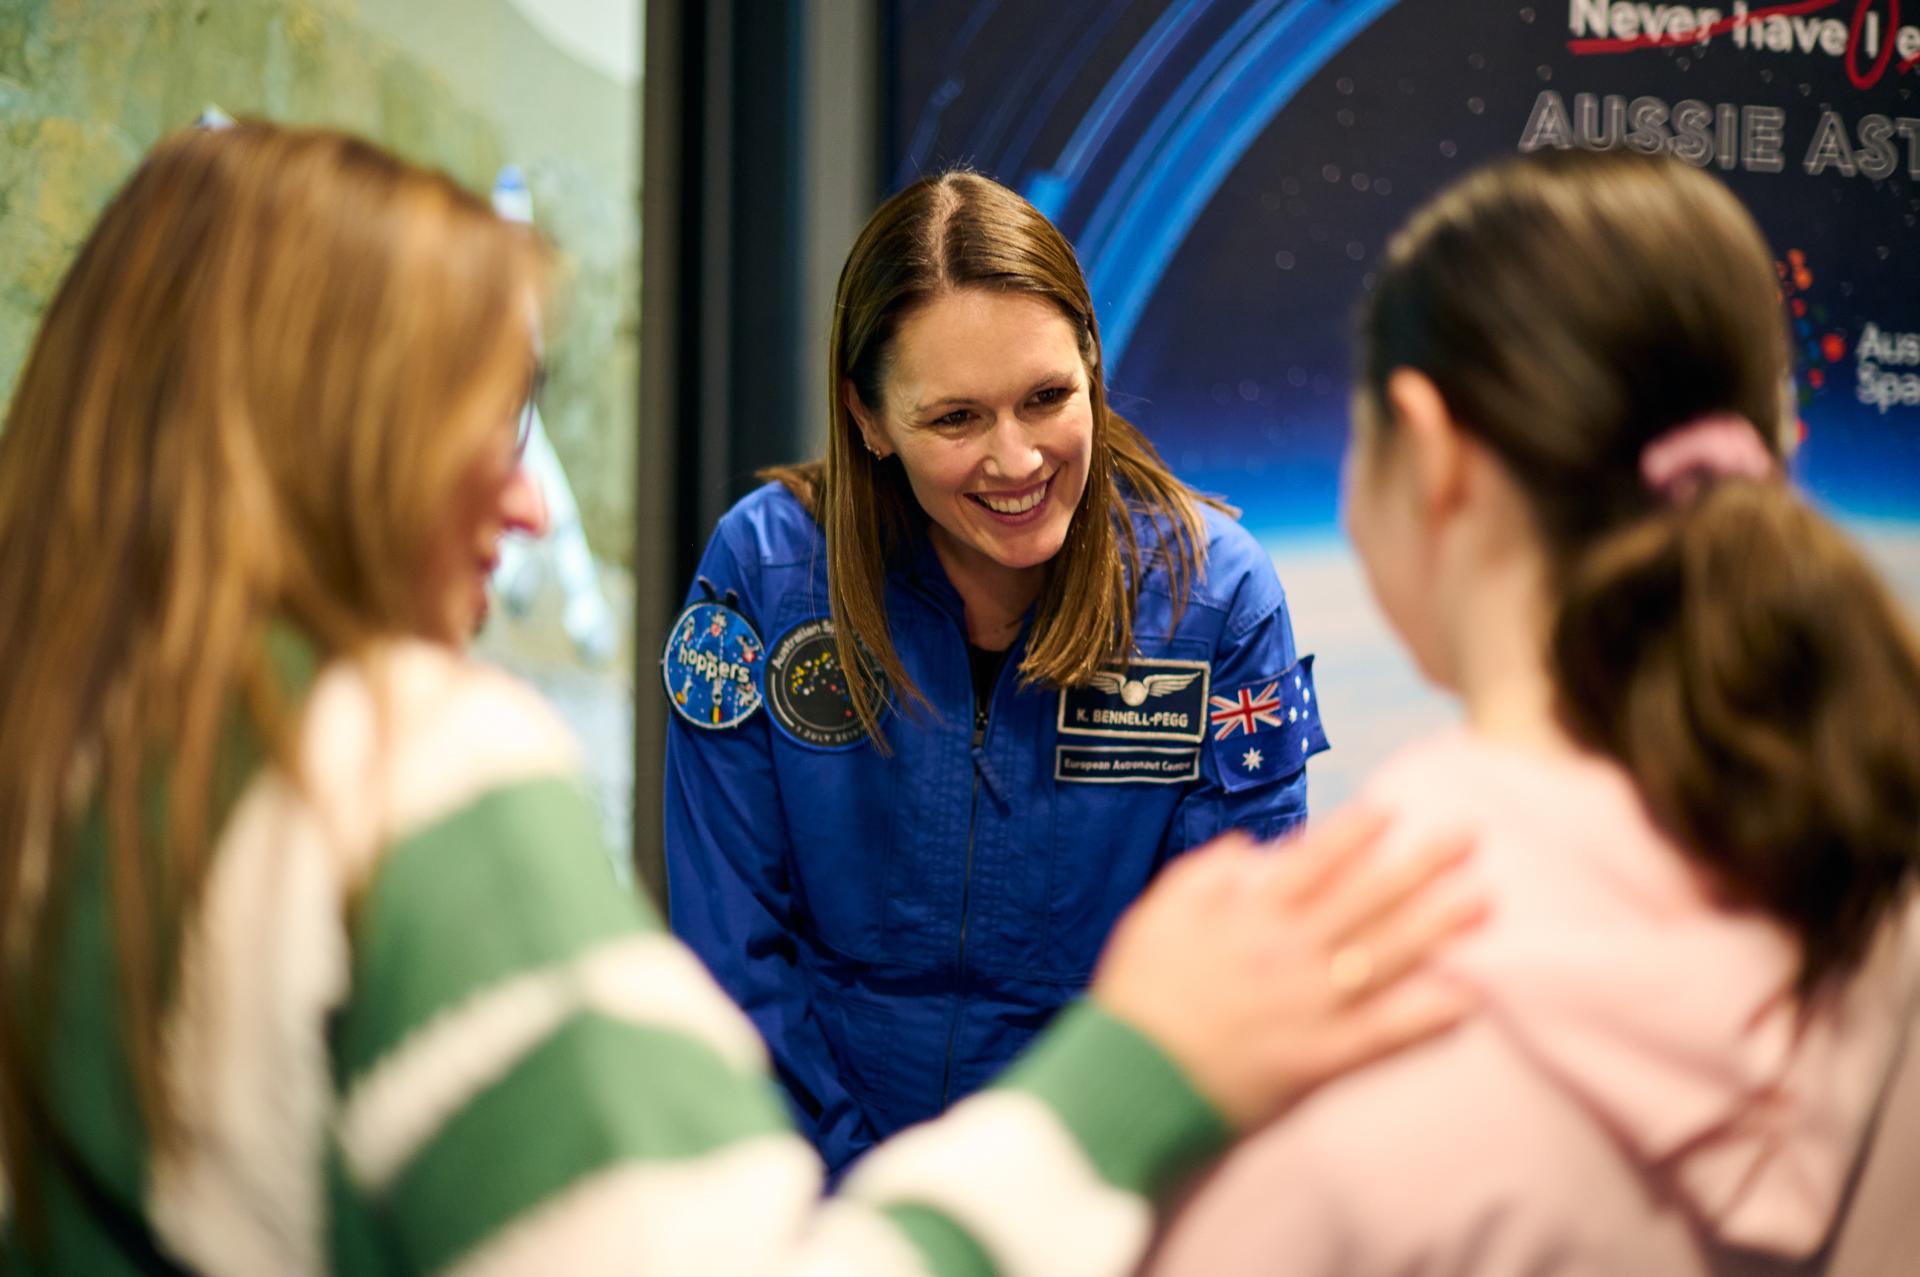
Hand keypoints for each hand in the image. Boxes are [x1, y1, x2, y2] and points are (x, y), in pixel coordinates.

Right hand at [1090, 805, 1483, 1129]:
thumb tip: (1249, 846)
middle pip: (1368, 898)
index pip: (1316, 858)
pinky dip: (1428, 1016)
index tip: (1394, 809)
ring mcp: (1309, 1005)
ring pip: (1388, 956)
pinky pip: (1385, 1033)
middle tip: (1469, 837)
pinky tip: (1468, 996)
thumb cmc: (1137, 997)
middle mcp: (1287, 950)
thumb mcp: (1153, 915)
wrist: (1128, 1082)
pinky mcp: (1320, 1059)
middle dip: (1421, 864)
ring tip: (1483, 902)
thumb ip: (1202, 873)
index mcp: (1248, 913)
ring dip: (1439, 926)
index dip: (1358, 831)